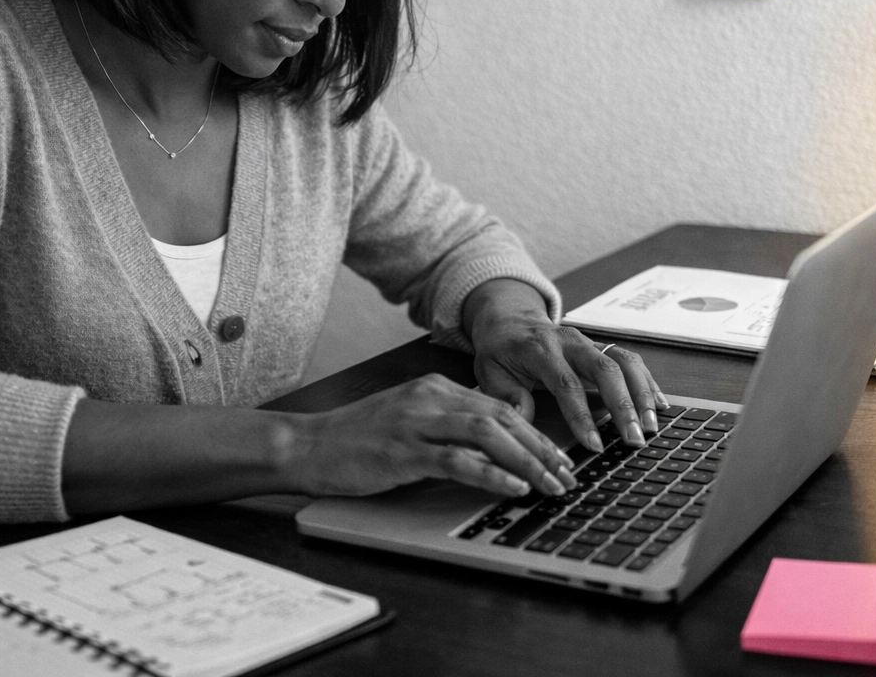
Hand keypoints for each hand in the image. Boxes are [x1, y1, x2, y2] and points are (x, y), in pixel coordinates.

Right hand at [285, 374, 578, 498]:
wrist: (308, 445)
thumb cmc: (356, 439)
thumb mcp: (408, 420)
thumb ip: (447, 424)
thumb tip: (493, 444)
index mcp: (434, 389)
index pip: (498, 406)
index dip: (535, 433)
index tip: (559, 457)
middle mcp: (430, 398)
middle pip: (502, 417)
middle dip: (541, 447)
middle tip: (567, 474)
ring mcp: (417, 423)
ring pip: (487, 434)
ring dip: (527, 460)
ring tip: (551, 484)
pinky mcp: (403, 451)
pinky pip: (457, 460)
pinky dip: (491, 473)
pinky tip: (513, 487)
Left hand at [463, 278, 666, 452]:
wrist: (510, 320)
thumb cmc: (500, 351)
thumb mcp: (489, 372)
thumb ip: (506, 395)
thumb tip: (524, 420)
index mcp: (540, 348)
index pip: (566, 383)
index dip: (582, 415)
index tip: (594, 445)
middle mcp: (570, 342)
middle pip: (605, 370)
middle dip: (624, 406)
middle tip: (635, 438)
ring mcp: (589, 342)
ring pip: (624, 362)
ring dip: (642, 394)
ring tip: (651, 426)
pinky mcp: (601, 346)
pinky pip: (630, 361)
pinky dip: (647, 383)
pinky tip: (660, 405)